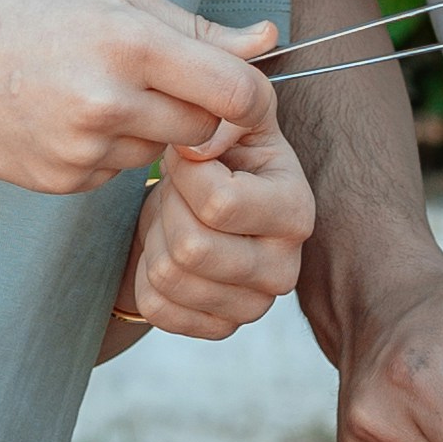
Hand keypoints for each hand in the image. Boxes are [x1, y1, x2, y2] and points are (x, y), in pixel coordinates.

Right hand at [0, 0, 278, 194]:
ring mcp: (84, 148)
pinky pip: (116, 173)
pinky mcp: (63, 181)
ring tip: (95, 91)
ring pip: (159, 152)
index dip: (252, 97)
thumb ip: (197, 26)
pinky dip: (106, 150)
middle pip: (204, 130)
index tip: (239, 92)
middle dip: (194, 110)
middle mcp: (111, 101)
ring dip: (147, 129)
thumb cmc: (31, 5)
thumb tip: (270, 38)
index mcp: (132, 42)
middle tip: (153, 80)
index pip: (237, 92)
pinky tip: (66, 116)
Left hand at [123, 107, 315, 341]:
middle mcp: (285, 269)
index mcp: (297, 211)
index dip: (186, 173)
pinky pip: (156, 307)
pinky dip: (145, 274)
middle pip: (192, 248)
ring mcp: (254, 307)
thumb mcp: (229, 118)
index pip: (220, 204)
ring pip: (169, 277)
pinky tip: (168, 252)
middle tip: (177, 193)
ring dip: (157, 239)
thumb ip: (223, 113)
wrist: (197, 205)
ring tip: (175, 219)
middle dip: (169, 209)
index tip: (189, 158)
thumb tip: (199, 149)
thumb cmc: (220, 157)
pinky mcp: (218, 329)